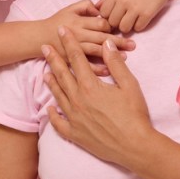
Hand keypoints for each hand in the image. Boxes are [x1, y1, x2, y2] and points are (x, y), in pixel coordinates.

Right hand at [42, 0, 135, 61]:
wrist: (39, 37)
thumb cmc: (57, 21)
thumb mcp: (70, 8)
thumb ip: (85, 5)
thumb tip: (100, 9)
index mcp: (79, 22)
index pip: (100, 23)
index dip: (112, 26)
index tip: (122, 29)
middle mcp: (78, 35)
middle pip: (101, 37)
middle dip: (118, 41)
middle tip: (133, 44)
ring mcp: (74, 49)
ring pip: (96, 51)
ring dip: (111, 54)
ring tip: (126, 56)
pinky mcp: (70, 60)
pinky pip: (85, 66)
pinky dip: (97, 68)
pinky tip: (108, 70)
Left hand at [42, 27, 154, 166]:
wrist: (135, 146)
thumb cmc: (135, 115)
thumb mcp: (129, 85)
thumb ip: (115, 63)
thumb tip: (106, 44)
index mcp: (90, 86)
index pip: (76, 59)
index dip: (69, 43)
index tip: (62, 31)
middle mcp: (77, 100)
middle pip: (62, 75)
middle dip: (53, 59)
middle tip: (44, 47)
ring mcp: (74, 118)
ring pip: (58, 95)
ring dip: (51, 82)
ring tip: (45, 72)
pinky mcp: (75, 134)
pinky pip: (58, 123)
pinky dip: (52, 114)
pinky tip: (50, 108)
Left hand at [96, 0, 173, 32]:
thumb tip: (95, 8)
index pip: (103, 13)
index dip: (107, 16)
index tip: (114, 15)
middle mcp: (124, 1)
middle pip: (112, 23)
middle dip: (117, 23)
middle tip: (124, 18)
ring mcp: (136, 8)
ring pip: (124, 28)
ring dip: (127, 26)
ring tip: (132, 19)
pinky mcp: (148, 14)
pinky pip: (138, 28)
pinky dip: (139, 25)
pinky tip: (141, 18)